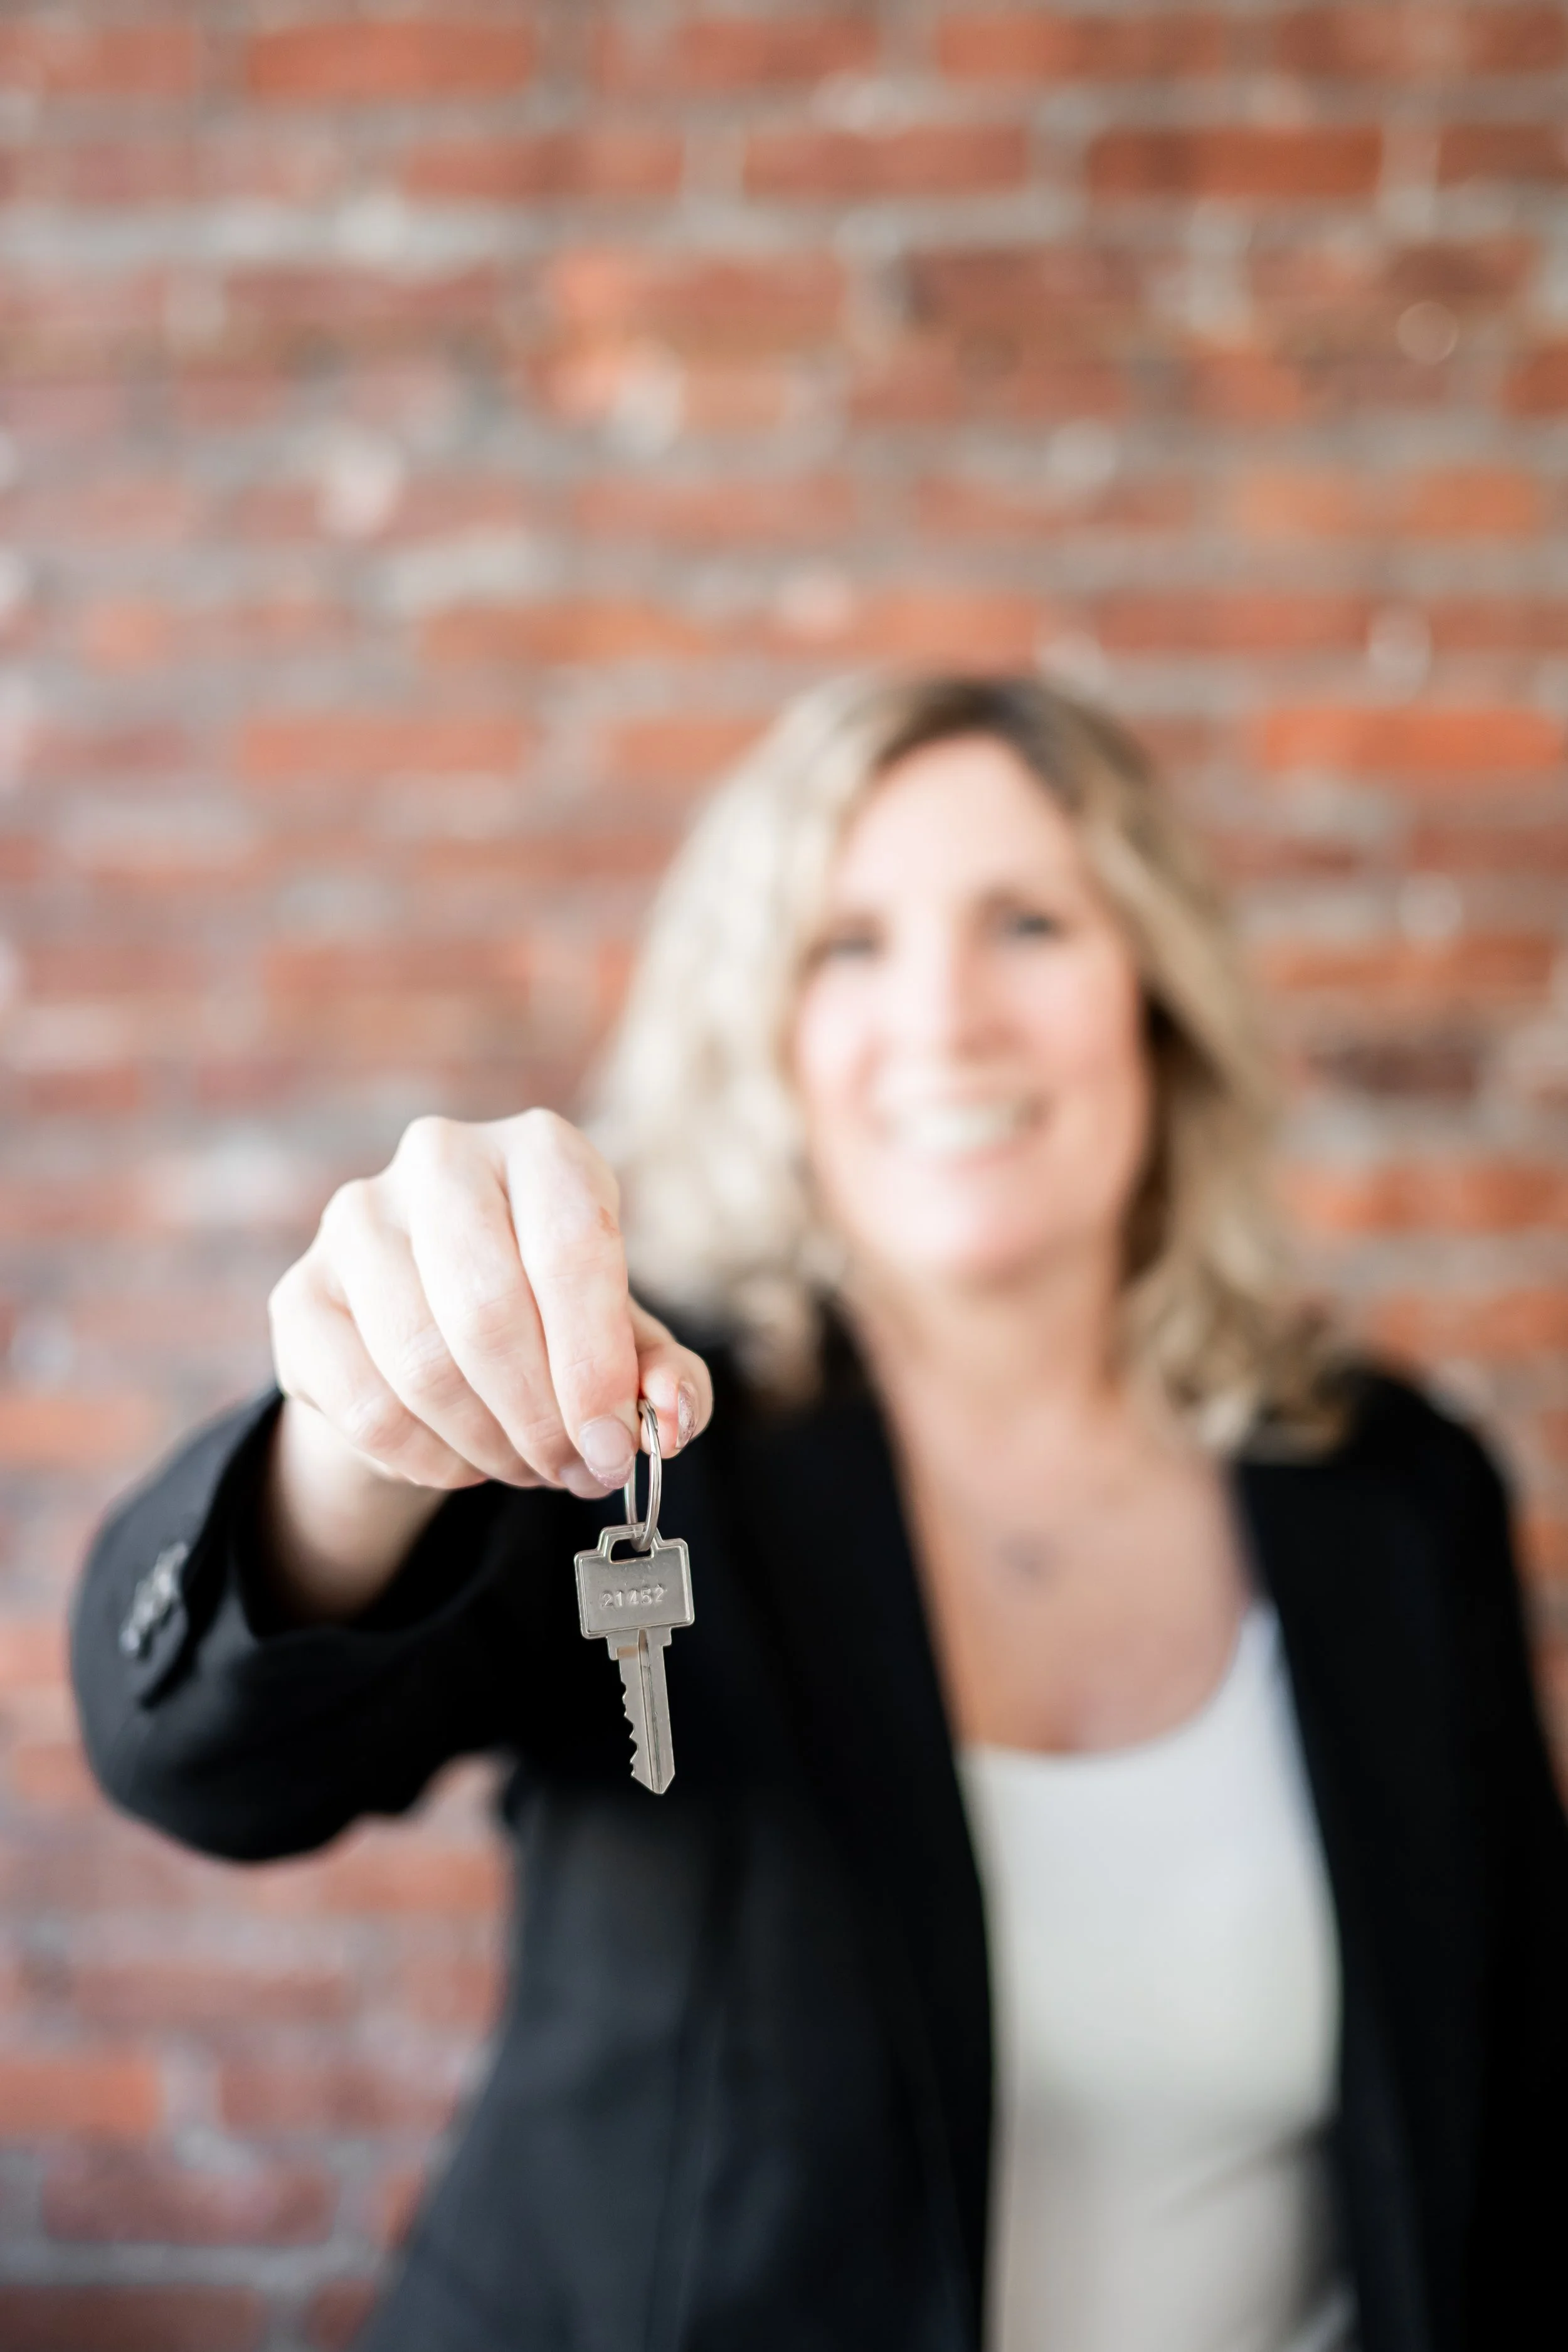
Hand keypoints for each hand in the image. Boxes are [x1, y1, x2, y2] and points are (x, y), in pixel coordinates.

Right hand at [263, 1111, 711, 1616]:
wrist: (432, 1325)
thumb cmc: (551, 1320)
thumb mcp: (625, 1340)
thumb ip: (668, 1377)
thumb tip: (672, 1418)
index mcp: (542, 1149)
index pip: (573, 1248)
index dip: (596, 1365)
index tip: (613, 1446)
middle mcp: (443, 1159)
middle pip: (488, 1311)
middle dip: (541, 1417)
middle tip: (571, 1470)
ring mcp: (356, 1220)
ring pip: (422, 1364)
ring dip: (488, 1443)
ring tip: (526, 1465)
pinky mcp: (299, 1292)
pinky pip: (364, 1403)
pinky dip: (426, 1457)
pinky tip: (462, 1461)